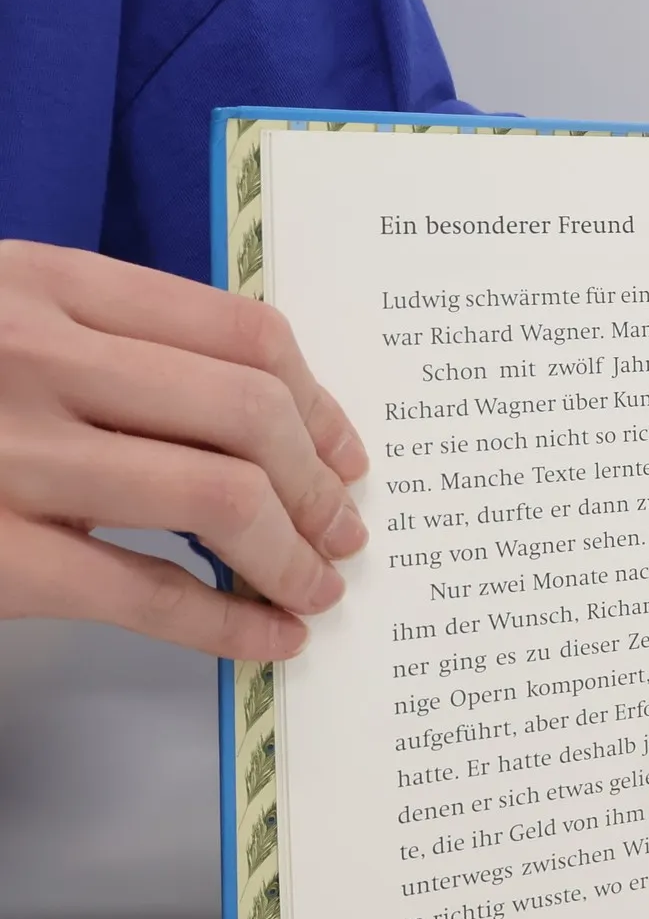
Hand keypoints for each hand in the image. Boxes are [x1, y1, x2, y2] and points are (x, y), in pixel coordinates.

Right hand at [0, 240, 367, 659]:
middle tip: (345, 528)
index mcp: (47, 282)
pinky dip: (228, 622)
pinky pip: (144, 593)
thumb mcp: (3, 314)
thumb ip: (110, 336)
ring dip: (292, 552)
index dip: (319, 401)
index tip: (346, 450)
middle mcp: (34, 356)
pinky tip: (268, 635)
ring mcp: (7, 456)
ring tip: (316, 582)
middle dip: (320, 484)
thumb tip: (264, 408)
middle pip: (248, 414)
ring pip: (216, 498)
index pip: (242, 331)